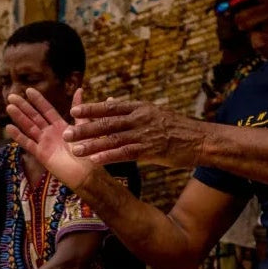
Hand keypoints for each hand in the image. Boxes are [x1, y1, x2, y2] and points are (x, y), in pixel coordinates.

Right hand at [5, 88, 93, 190]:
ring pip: (29, 127)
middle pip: (34, 117)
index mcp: (60, 126)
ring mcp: (44, 143)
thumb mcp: (85, 126)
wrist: (87, 173)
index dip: (38, 100)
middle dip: (23, 106)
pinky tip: (9, 128)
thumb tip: (79, 89)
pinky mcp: (41, 154)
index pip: (47, 110)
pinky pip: (28, 144)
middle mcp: (50, 133)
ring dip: (19, 118)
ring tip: (9, 107)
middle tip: (11, 96)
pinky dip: (18, 136)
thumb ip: (79, 110)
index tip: (28, 90)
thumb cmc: (88, 151)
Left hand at [63, 99, 205, 168]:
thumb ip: (133, 114)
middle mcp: (140, 119)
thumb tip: (115, 108)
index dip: (92, 109)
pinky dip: (109, 156)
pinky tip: (95, 160)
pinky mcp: (151, 150)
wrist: (201, 139)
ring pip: (113, 139)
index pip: (111, 108)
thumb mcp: (154, 115)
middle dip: (84, 128)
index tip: (74, 111)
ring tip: (74, 150)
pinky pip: (126, 153)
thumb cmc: (176, 129)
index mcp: (140, 108)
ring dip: (92, 145)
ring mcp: (145, 134)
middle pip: (107, 123)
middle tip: (66, 133)